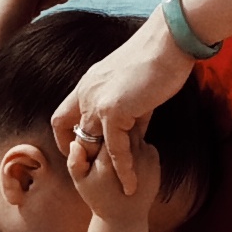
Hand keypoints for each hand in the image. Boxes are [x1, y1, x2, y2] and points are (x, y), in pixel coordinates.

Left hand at [52, 16, 194, 197]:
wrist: (168, 40)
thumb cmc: (159, 56)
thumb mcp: (136, 85)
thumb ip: (132, 107)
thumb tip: (137, 124)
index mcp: (88, 84)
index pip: (64, 115)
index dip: (67, 136)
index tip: (80, 152)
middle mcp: (86, 92)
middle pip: (73, 132)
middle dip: (82, 157)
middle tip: (96, 178)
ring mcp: (97, 101)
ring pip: (93, 144)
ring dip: (103, 169)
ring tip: (114, 190)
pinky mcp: (114, 109)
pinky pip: (115, 147)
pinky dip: (123, 167)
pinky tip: (131, 182)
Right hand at [68, 124, 161, 222]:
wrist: (126, 217)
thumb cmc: (99, 198)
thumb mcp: (80, 182)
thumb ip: (74, 161)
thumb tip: (75, 141)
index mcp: (109, 160)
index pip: (104, 129)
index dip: (99, 128)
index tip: (94, 133)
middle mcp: (130, 156)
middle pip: (123, 127)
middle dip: (115, 128)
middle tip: (107, 133)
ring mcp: (146, 157)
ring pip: (136, 133)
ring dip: (127, 136)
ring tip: (117, 148)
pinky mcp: (155, 160)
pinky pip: (145, 143)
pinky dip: (137, 146)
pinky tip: (130, 159)